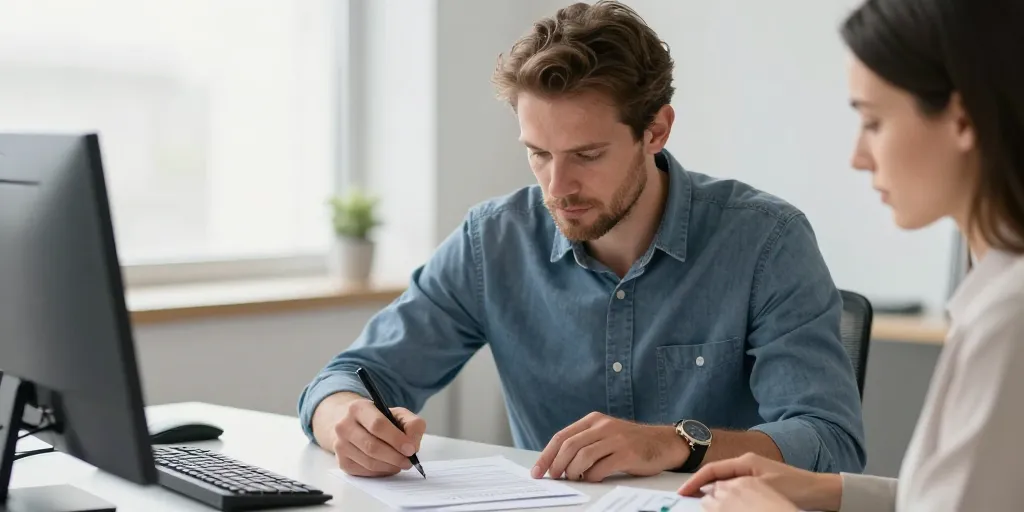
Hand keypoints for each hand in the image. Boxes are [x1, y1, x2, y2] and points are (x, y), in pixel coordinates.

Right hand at [331, 398, 426, 476]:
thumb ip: (412, 424)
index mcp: (358, 408)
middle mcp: (344, 426)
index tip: (410, 449)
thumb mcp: (397, 413)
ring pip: (369, 462)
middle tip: (409, 461)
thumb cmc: (378, 419)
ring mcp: (340, 445)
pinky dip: (381, 471)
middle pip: (372, 446)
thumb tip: (413, 445)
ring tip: (401, 463)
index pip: (377, 425)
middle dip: (395, 456)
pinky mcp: (342, 462)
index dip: (396, 439)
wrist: (352, 425)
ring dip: (390, 466)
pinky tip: (388, 466)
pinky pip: (365, 472)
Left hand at [531, 412, 687, 482]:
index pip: (562, 436)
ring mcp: (616, 439)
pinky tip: (592, 479)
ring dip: (573, 472)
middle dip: (556, 465)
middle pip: (569, 446)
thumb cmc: (630, 442)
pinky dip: (591, 477)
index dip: (547, 455)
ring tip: (574, 479)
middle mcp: (603, 426)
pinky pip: (601, 468)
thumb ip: (584, 442)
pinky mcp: (627, 453)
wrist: (663, 442)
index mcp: (593, 420)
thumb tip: (556, 464)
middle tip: (554, 478)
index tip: (538, 471)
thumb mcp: (605, 434)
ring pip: (582, 457)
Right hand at [678, 453, 841, 511]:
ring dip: (712, 491)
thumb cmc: (794, 487)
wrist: (818, 490)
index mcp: (746, 461)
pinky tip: (723, 503)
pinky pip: (734, 486)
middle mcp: (747, 463)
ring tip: (700, 502)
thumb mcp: (762, 487)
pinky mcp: (758, 481)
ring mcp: (752, 472)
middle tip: (687, 498)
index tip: (683, 492)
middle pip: (716, 474)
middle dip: (700, 485)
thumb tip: (714, 491)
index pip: (713, 469)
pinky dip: (725, 494)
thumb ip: (737, 486)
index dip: (696, 480)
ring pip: (725, 481)